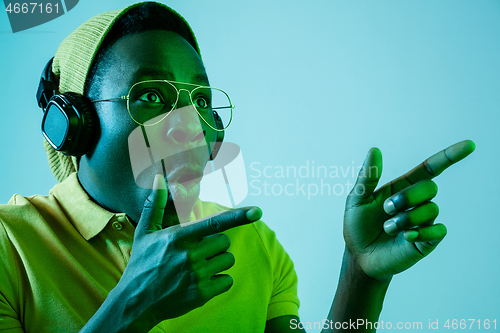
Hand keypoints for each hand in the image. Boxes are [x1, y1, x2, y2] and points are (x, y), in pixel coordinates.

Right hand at [120, 174, 261, 326]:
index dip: (238, 216)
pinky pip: (227, 280)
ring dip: (218, 263)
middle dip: (216, 245)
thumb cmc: (142, 263)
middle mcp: (190, 255)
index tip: (257, 211)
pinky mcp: (202, 294)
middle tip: (198, 252)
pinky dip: (219, 281)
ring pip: (228, 260)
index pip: (215, 223)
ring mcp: (197, 276)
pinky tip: (201, 282)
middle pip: (225, 241)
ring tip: (197, 268)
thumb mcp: (145, 233)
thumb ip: (155, 205)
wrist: (136, 302)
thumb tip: (159, 178)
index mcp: (179, 237)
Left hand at [343, 140, 474, 280]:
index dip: (449, 156)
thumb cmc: (357, 226)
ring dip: (406, 218)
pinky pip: (438, 230)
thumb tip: (374, 150)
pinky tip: (405, 236)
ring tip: (389, 228)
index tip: (469, 146)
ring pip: (432, 209)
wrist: (359, 256)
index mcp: (402, 187)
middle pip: (430, 187)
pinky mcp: (427, 240)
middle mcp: (416, 202)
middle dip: (407, 197)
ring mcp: (423, 221)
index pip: (430, 168)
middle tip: (387, 209)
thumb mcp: (357, 199)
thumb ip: (367, 176)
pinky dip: (421, 231)